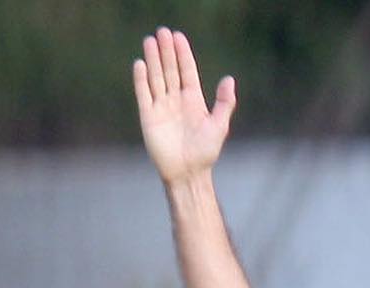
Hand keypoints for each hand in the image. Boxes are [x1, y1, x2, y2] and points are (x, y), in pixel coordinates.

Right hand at [134, 28, 236, 184]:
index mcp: (193, 100)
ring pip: (156, 78)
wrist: (188, 174)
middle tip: (162, 32)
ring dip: (153, 60)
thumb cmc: (206, 153)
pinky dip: (141, 80)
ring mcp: (162, 107)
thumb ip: (224, 103)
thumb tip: (229, 79)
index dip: (183, 54)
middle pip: (169, 70)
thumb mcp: (219, 127)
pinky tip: (140, 64)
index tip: (178, 37)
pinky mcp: (149, 118)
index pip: (186, 71)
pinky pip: (144, 95)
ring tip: (150, 41)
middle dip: (166, 52)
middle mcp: (176, 100)